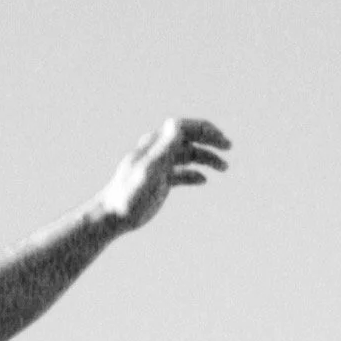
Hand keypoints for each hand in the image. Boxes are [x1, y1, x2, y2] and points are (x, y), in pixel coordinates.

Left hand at [98, 116, 230, 231]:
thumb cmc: (129, 194)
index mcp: (155, 144)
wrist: (112, 216)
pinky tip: (203, 181)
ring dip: (207, 159)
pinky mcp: (160, 182)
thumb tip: (176, 123)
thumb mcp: (149, 170)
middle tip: (228, 148)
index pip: (184, 127)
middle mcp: (158, 152)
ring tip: (224, 168)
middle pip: (189, 139)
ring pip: (189, 156)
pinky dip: (194, 175)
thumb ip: (163, 147)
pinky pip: (182, 174)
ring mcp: (160, 166)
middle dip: (210, 141)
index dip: (204, 129)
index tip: (221, 140)